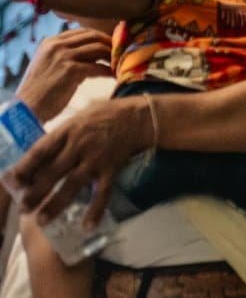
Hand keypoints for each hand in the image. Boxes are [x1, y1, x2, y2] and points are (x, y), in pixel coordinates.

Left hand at [5, 95, 152, 227]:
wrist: (137, 117)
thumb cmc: (104, 115)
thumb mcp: (78, 118)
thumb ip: (60, 136)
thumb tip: (39, 156)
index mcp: (67, 131)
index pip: (41, 151)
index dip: (25, 167)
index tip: (12, 181)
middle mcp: (79, 145)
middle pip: (52, 172)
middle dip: (36, 192)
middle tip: (23, 209)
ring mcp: (96, 159)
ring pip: (72, 185)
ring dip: (56, 204)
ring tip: (41, 220)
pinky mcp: (112, 169)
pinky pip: (102, 192)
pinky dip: (95, 209)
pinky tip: (87, 226)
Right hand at [16, 29, 112, 121]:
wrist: (28, 108)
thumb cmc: (40, 90)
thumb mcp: (50, 64)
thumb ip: (67, 55)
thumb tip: (94, 54)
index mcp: (50, 42)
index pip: (82, 31)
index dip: (100, 36)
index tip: (112, 44)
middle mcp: (57, 45)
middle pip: (93, 36)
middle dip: (110, 43)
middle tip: (121, 52)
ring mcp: (64, 56)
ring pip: (98, 49)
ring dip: (112, 57)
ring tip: (120, 65)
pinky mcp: (71, 70)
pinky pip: (98, 67)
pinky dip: (109, 71)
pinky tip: (115, 76)